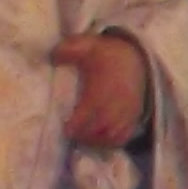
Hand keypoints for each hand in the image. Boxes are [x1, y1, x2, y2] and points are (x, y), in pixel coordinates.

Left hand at [56, 32, 149, 148]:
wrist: (135, 58)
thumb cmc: (105, 55)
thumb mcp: (87, 46)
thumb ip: (69, 50)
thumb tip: (53, 57)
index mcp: (103, 88)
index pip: (89, 112)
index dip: (76, 125)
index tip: (66, 128)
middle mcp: (117, 103)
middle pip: (100, 129)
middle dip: (84, 135)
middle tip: (72, 134)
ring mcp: (128, 112)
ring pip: (112, 136)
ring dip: (96, 141)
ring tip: (84, 138)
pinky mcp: (134, 117)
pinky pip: (124, 137)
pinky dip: (110, 142)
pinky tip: (99, 139)